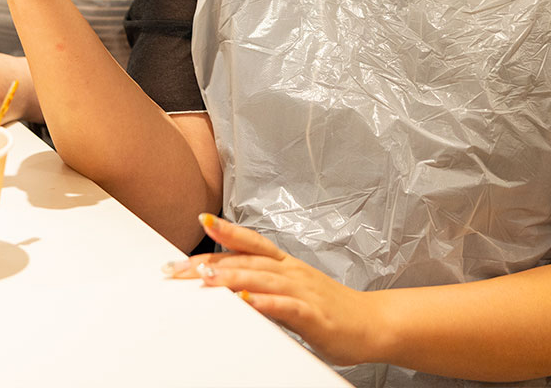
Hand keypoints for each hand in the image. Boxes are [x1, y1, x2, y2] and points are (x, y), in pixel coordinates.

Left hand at [168, 214, 383, 366]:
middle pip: (244, 261)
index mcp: (285, 264)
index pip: (248, 244)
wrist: (373, 323)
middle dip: (207, 264)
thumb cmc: (331, 309)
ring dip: (232, 277)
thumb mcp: (292, 291)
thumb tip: (228, 286)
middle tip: (176, 269)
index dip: (222, 233)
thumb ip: (263, 286)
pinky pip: (286, 306)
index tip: (196, 226)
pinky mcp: (313, 315)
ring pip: (262, 278)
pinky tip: (248, 301)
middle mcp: (291, 271)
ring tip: (205, 277)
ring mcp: (303, 291)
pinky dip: (265, 302)